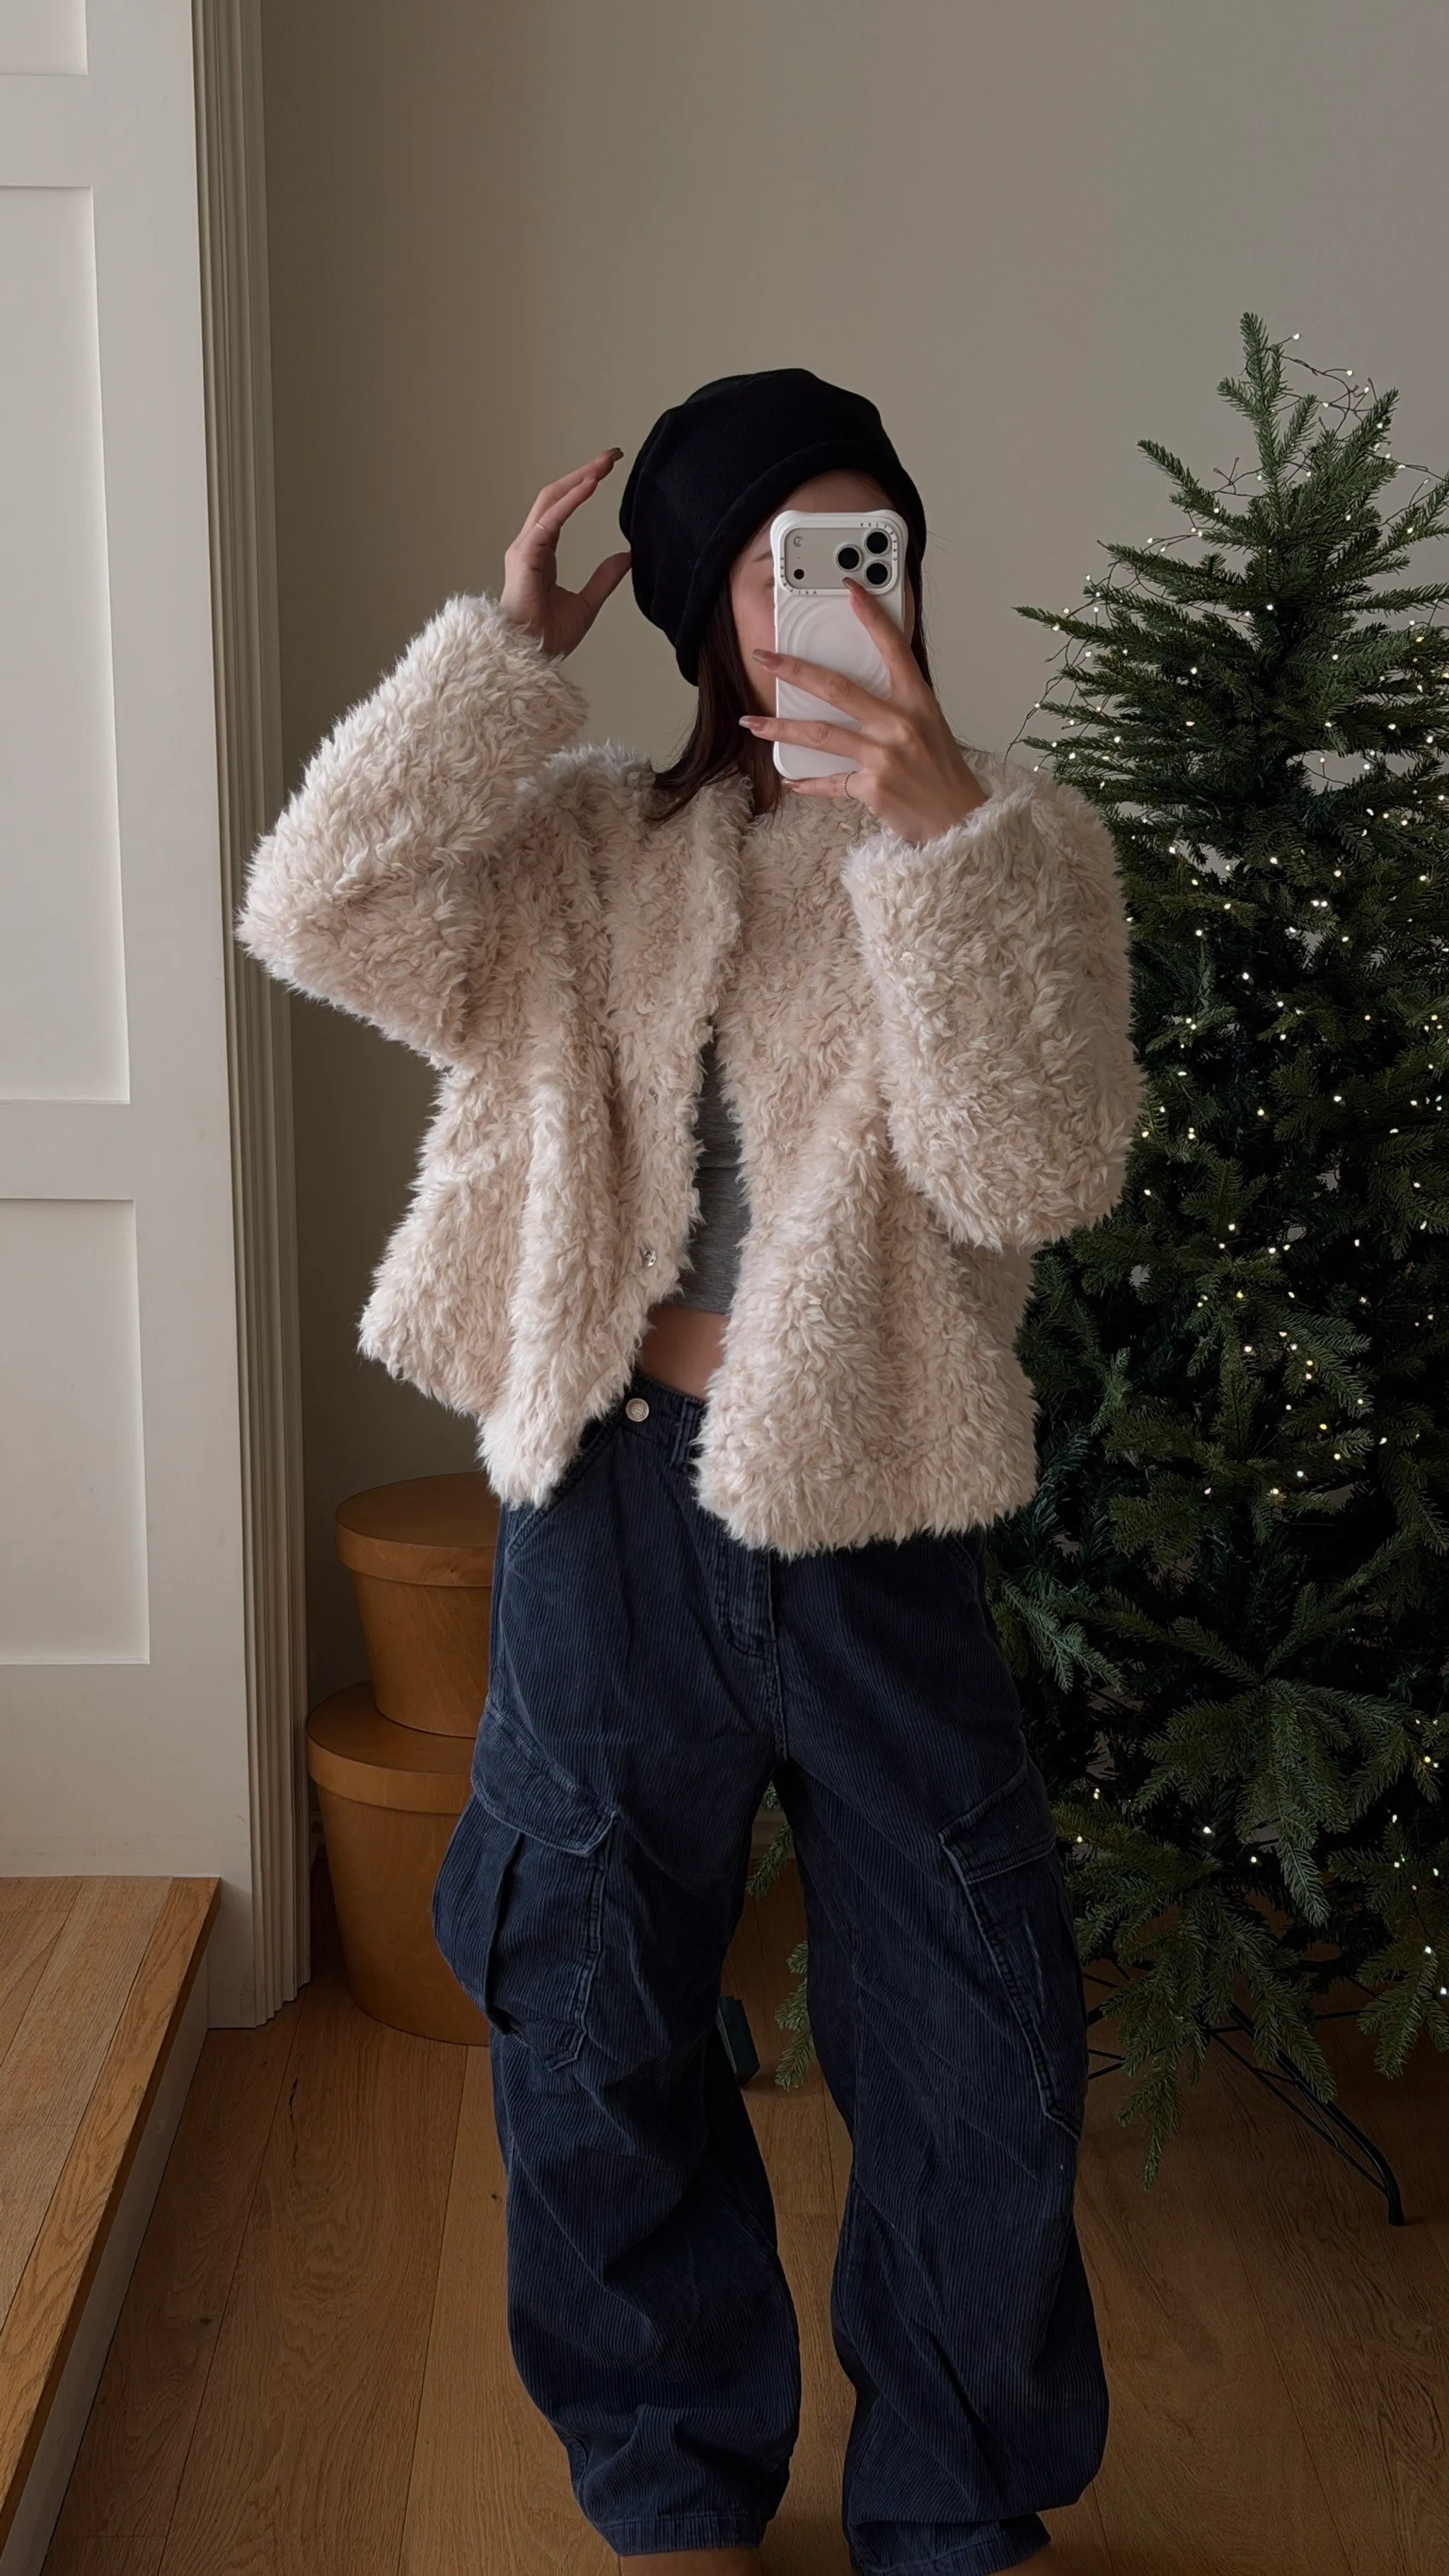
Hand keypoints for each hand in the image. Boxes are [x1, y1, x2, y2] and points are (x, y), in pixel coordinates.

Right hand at [500, 448, 632, 658]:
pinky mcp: (525, 554)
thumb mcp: (586, 604)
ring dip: (579, 478)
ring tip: (604, 464)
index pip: (562, 506)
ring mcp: (525, 547)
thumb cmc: (546, 637)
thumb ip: (603, 578)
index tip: (607, 469)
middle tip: (610, 455)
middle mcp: (530, 543)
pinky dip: (571, 500)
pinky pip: (551, 519)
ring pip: (552, 499)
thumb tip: (625, 557)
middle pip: (556, 495)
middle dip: (583, 472)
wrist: (528, 658)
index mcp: (541, 551)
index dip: (583, 485)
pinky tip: (590, 485)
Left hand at [737, 579, 987, 842]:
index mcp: (918, 701)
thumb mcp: (929, 725)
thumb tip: (857, 686)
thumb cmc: (942, 772)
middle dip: (796, 670)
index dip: (871, 616)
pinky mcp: (872, 787)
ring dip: (781, 728)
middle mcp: (901, 724)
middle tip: (765, 658)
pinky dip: (809, 783)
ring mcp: (885, 756)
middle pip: (838, 688)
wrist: (958, 820)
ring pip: (822, 734)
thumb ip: (897, 703)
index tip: (850, 589)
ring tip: (753, 722)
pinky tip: (790, 780)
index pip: (893, 647)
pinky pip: (831, 781)